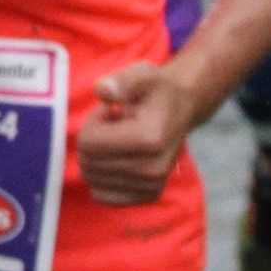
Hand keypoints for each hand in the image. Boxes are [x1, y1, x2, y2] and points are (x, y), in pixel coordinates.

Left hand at [75, 64, 200, 207]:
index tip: (110, 110)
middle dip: (92, 138)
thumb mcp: (141, 74)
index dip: (93, 121)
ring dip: (98, 156)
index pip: (89, 142)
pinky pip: (102, 195)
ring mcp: (152, 186)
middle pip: (88, 161)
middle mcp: (153, 168)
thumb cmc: (156, 90)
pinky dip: (102, 176)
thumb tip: (104, 91)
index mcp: (150, 138)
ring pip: (92, 178)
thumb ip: (121, 80)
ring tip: (119, 138)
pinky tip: (119, 157)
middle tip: (114, 124)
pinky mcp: (148, 196)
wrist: (181, 109)